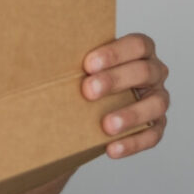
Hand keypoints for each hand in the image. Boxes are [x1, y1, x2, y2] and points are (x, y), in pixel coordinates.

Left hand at [82, 33, 169, 158]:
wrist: (91, 102)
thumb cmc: (88, 74)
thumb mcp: (82, 61)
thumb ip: (70, 53)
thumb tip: (35, 52)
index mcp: (139, 50)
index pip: (137, 45)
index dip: (115, 53)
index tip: (88, 64)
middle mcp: (154, 72)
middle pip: (144, 72)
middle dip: (115, 81)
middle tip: (87, 91)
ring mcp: (157, 98)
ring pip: (155, 104)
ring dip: (130, 115)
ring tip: (106, 125)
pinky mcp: (157, 125)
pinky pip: (152, 135)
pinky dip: (133, 143)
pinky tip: (112, 149)